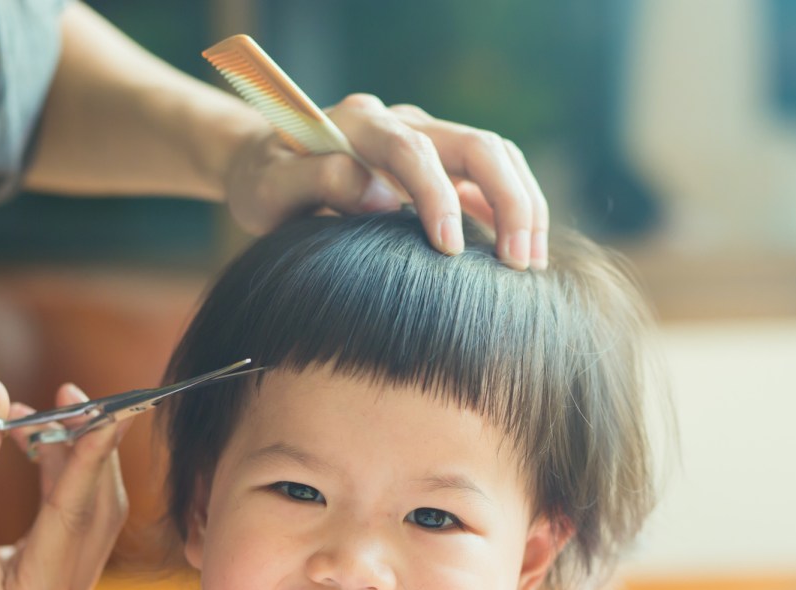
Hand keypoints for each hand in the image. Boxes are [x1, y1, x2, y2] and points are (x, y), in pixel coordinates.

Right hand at [0, 378, 127, 589]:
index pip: (74, 515)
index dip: (92, 458)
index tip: (108, 412)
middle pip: (96, 515)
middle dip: (84, 451)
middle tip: (65, 397)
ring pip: (93, 517)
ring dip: (73, 462)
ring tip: (33, 418)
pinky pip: (79, 526)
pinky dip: (66, 483)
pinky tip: (42, 446)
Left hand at [224, 94, 547, 268]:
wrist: (266, 162)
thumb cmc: (264, 182)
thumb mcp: (269, 188)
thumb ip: (316, 182)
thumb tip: (380, 196)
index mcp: (359, 123)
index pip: (413, 151)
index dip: (438, 198)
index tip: (450, 251)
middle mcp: (401, 121)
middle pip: (476, 144)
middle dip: (508, 199)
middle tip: (519, 262)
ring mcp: (425, 137)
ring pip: (495, 155)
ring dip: (523, 204)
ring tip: (531, 262)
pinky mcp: (437, 162)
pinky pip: (488, 177)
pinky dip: (511, 209)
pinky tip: (521, 252)